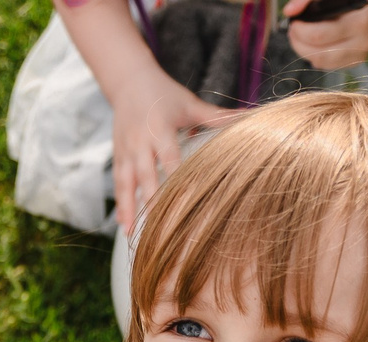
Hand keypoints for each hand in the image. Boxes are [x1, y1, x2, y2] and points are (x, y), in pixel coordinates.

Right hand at [111, 72, 217, 234]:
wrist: (128, 80)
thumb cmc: (164, 94)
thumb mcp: (189, 103)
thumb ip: (216, 117)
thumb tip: (249, 118)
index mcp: (161, 127)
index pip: (170, 157)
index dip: (175, 178)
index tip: (183, 201)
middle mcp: (140, 140)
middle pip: (146, 175)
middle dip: (151, 201)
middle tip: (158, 228)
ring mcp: (126, 149)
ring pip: (126, 182)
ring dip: (128, 208)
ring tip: (130, 234)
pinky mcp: (117, 154)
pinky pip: (118, 182)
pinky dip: (121, 203)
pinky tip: (122, 224)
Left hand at [285, 0, 367, 70]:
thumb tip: (289, 11)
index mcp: (360, 22)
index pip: (319, 35)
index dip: (300, 30)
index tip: (294, 20)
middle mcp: (363, 42)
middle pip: (318, 54)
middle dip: (299, 42)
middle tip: (293, 28)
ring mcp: (362, 54)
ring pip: (322, 63)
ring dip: (305, 51)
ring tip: (299, 35)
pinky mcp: (358, 60)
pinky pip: (329, 65)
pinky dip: (316, 54)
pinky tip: (313, 42)